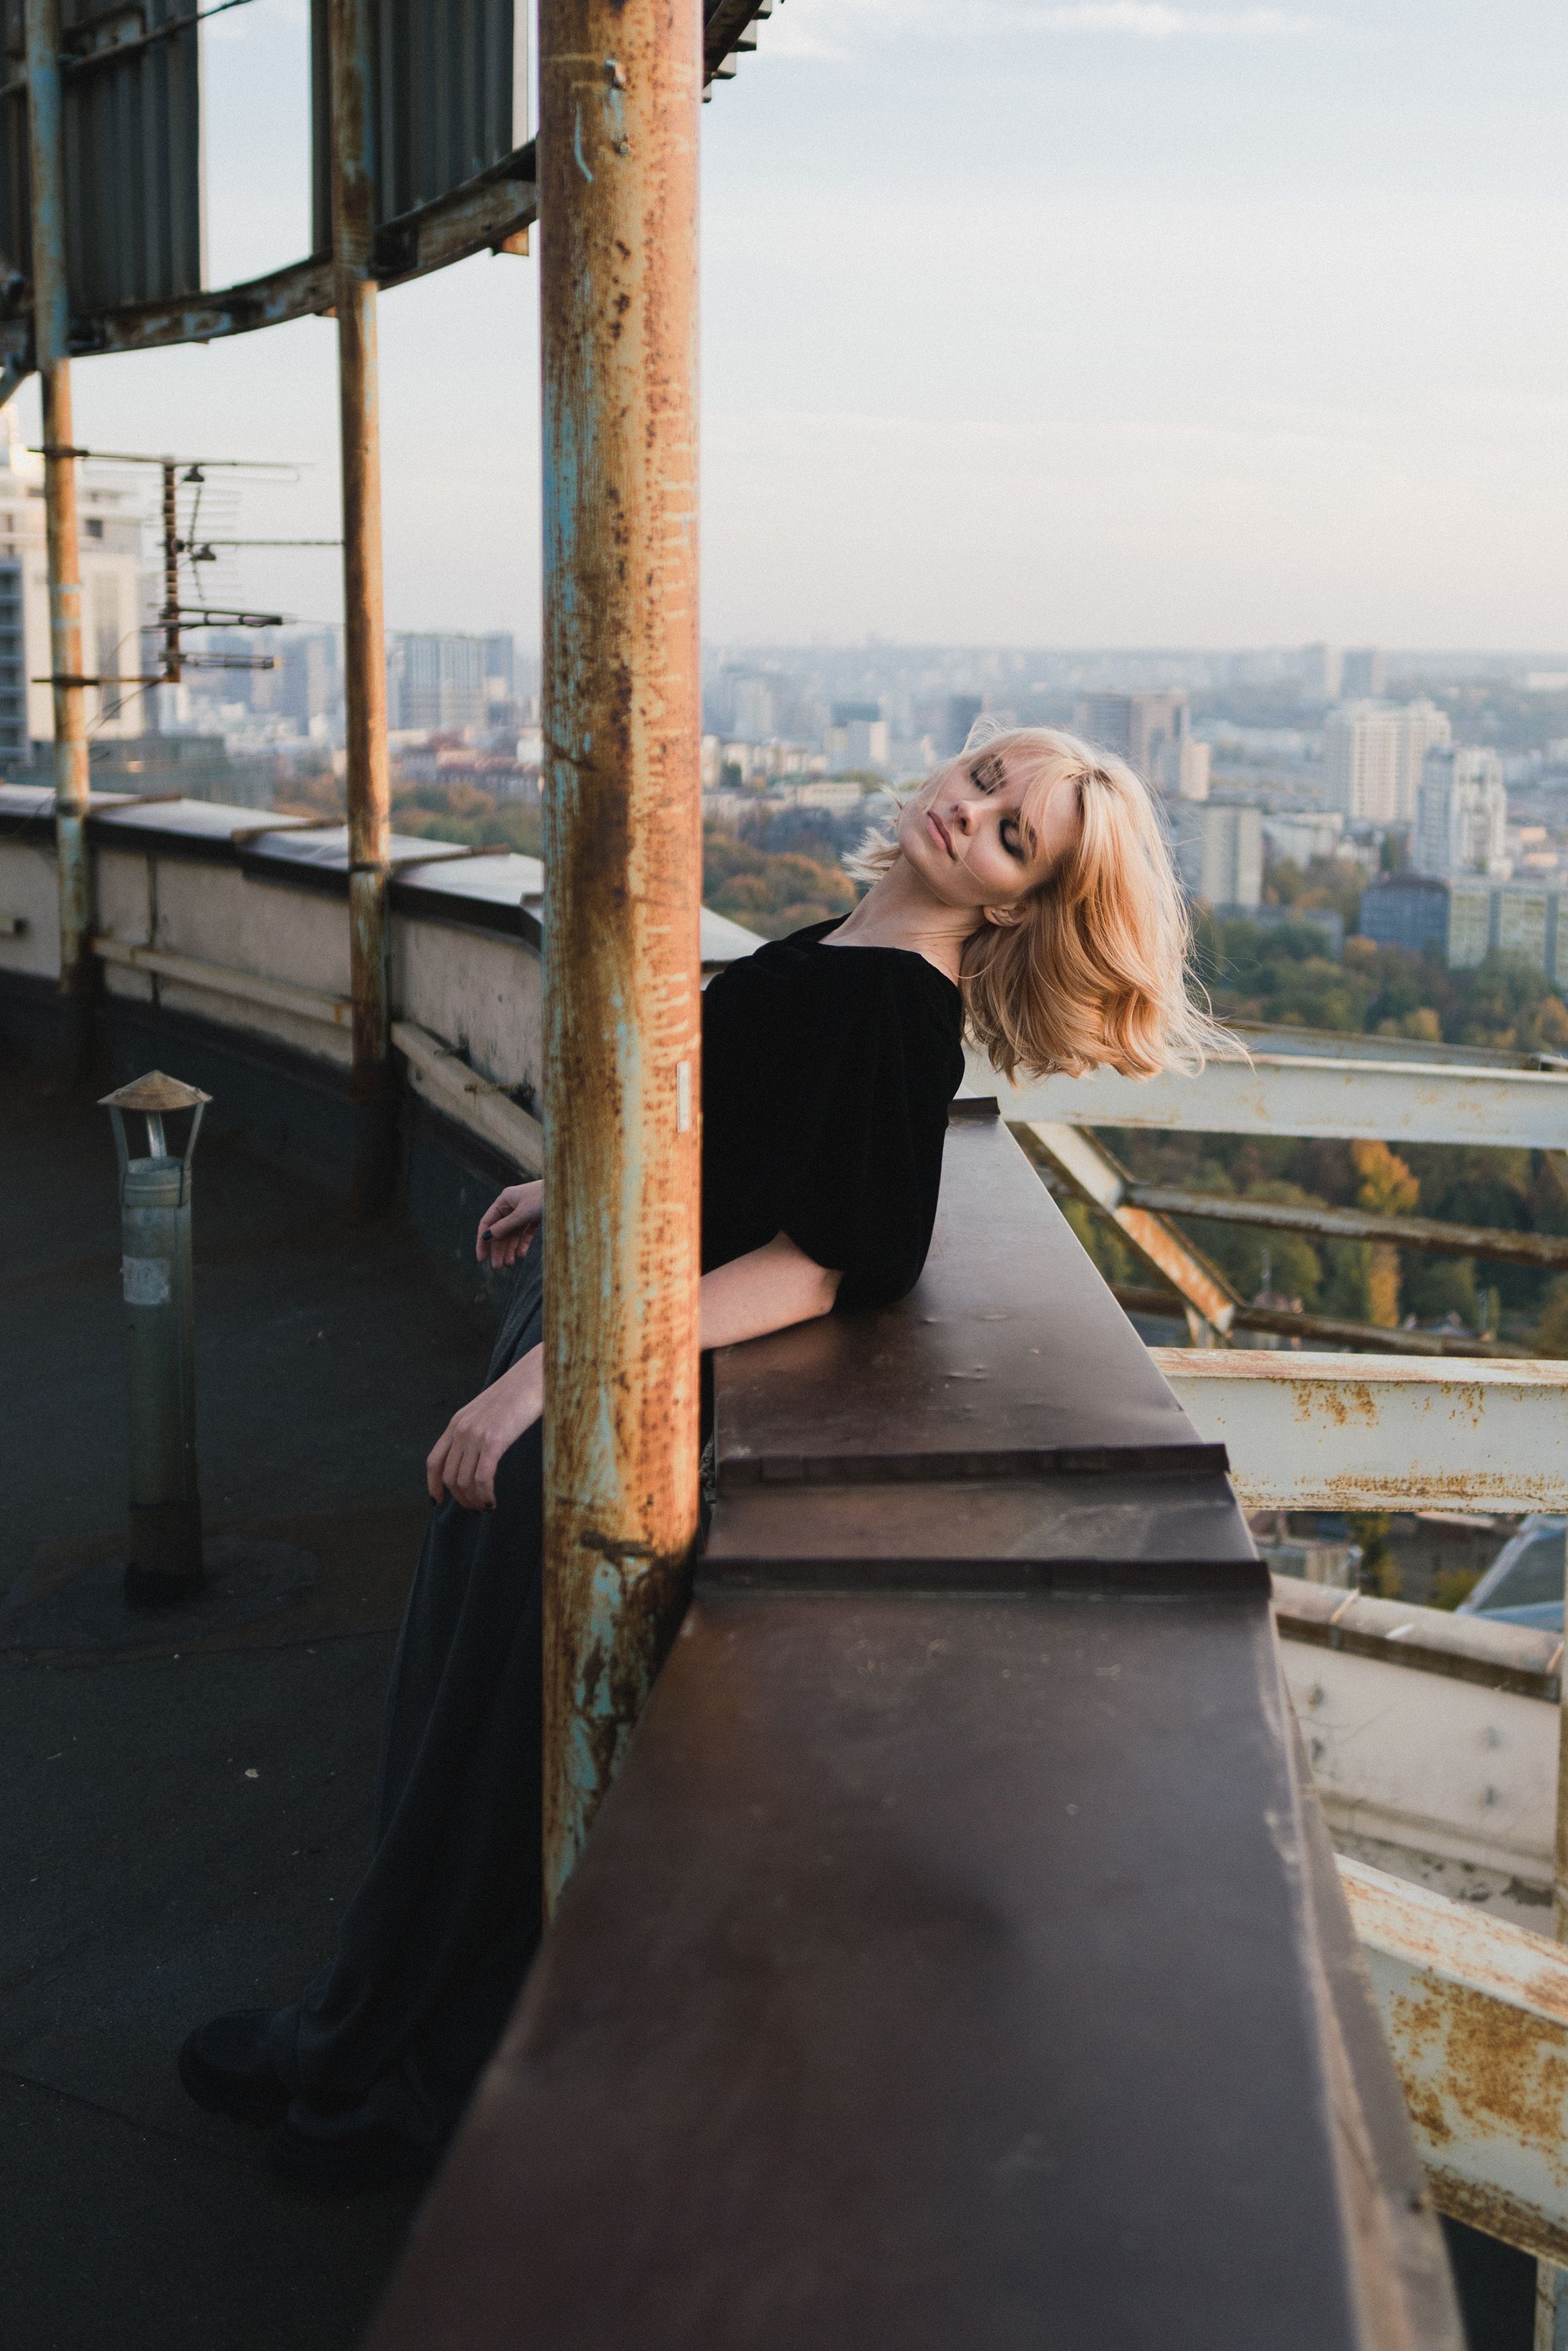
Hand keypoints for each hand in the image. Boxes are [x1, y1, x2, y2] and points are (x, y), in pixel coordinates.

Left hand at [426, 1346, 543, 1509]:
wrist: (536, 1374)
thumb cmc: (519, 1393)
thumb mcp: (488, 1411)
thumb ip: (478, 1430)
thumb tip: (479, 1456)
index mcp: (457, 1422)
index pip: (434, 1460)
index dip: (433, 1484)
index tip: (437, 1501)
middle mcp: (461, 1429)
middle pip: (449, 1476)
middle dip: (460, 1498)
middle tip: (475, 1507)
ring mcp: (476, 1435)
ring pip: (464, 1481)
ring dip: (474, 1500)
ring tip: (486, 1506)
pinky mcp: (495, 1441)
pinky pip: (482, 1478)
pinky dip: (485, 1495)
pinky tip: (493, 1501)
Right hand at [477, 1179, 542, 1267]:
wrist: (569, 1192)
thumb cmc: (544, 1197)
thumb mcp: (522, 1214)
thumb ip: (504, 1226)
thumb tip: (486, 1237)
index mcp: (505, 1200)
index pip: (487, 1223)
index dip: (482, 1241)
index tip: (481, 1259)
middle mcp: (512, 1205)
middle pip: (500, 1230)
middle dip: (498, 1249)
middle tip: (497, 1267)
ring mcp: (524, 1211)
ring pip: (513, 1233)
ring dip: (510, 1249)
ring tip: (509, 1264)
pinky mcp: (536, 1216)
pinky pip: (526, 1232)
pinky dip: (523, 1243)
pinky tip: (520, 1255)